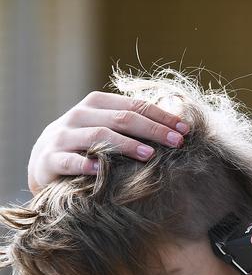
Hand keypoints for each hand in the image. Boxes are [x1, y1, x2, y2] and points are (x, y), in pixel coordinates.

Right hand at [27, 91, 188, 192]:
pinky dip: (86, 164)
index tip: (186, 129)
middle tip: (177, 143)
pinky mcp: (49, 160)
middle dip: (153, 130)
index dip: (161, 116)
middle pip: (121, 118)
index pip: (135, 106)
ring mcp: (61, 137)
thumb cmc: (87, 146)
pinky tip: (103, 170)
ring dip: (126, 145)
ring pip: (98, 136)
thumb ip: (132, 125)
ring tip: (150, 155)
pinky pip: (70, 161)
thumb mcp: (107, 129)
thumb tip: (176, 127)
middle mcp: (78, 115)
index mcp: (97, 104)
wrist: (43, 165)